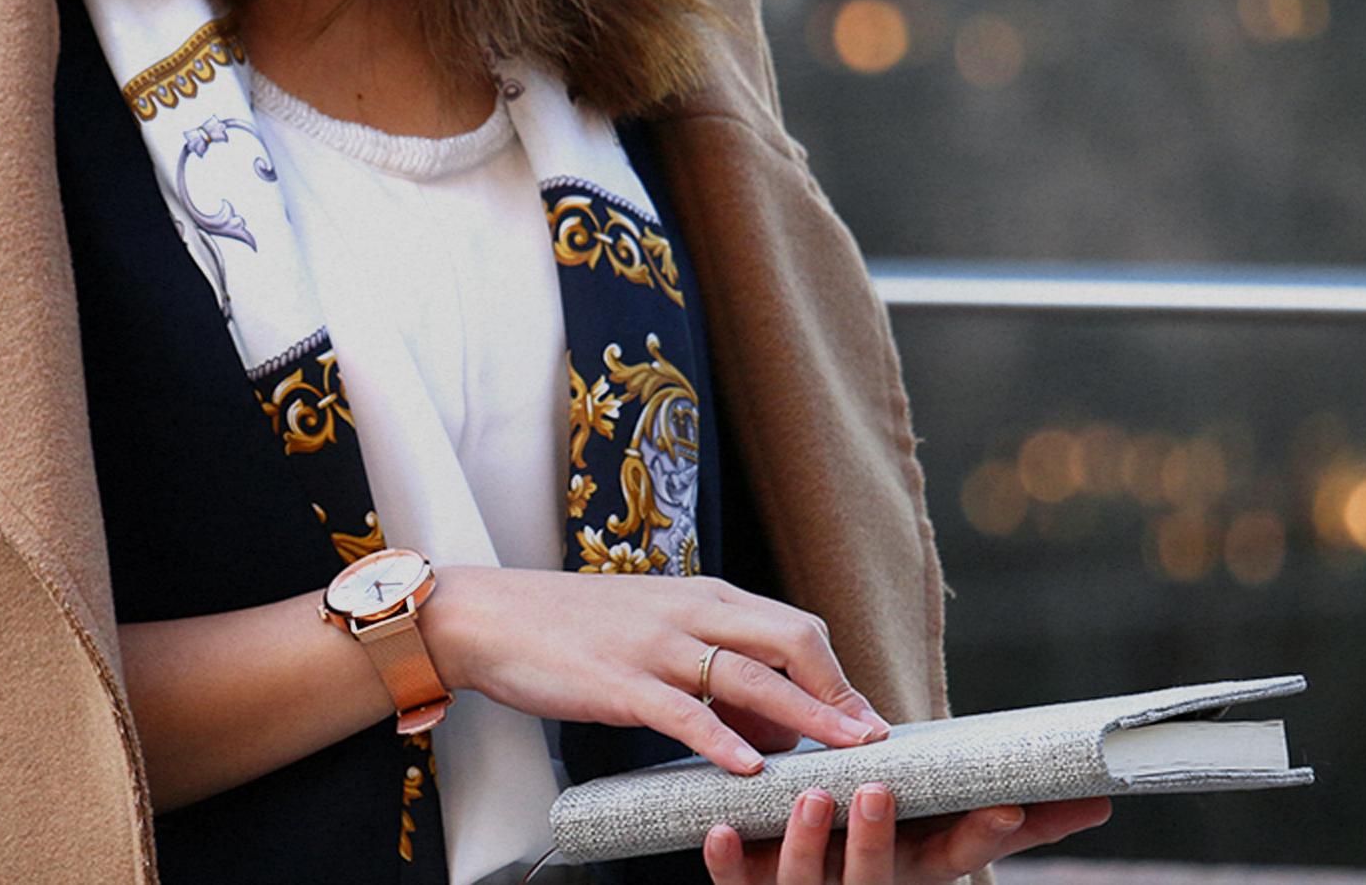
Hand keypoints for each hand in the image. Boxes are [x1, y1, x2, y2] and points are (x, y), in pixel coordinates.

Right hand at [416, 567, 890, 771]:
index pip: (795, 629)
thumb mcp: (657, 635)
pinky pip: (681, 712)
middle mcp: (691, 611)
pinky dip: (721, 739)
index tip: (869, 720)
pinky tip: (749, 769)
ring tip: (847, 752)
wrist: (491, 615)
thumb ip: (714, 672)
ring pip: (750, 675)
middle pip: (792, 640)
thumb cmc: (575, 631)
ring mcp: (655, 645)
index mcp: (705, 597)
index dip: (837, 676)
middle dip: (840, 690)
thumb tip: (771, 728)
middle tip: (874, 739)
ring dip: (807, 715)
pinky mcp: (617, 680)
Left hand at [703, 785, 1112, 884]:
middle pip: (874, 877)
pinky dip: (723, 859)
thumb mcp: (937, 833)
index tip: (1006, 807)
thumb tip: (1101, 799)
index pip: (954, 860)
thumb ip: (1006, 819)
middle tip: (880, 791)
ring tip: (809, 797)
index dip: (983, 839)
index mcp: (911, 873)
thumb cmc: (881, 846)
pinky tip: (714, 831)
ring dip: (805, 842)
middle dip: (878, 839)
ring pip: (803, 883)